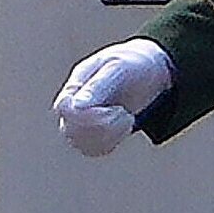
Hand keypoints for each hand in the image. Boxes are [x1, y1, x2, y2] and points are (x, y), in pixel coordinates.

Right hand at [57, 39, 174, 156]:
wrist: (149, 71)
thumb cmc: (133, 64)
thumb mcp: (119, 69)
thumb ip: (97, 86)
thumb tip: (76, 105)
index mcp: (77, 83)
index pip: (64, 108)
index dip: (88, 116)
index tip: (117, 109)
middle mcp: (73, 103)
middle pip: (70, 129)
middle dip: (103, 126)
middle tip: (125, 113)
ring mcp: (80, 119)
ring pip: (79, 142)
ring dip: (108, 135)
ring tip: (127, 118)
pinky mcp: (92, 132)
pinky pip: (91, 149)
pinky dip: (110, 142)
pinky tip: (124, 127)